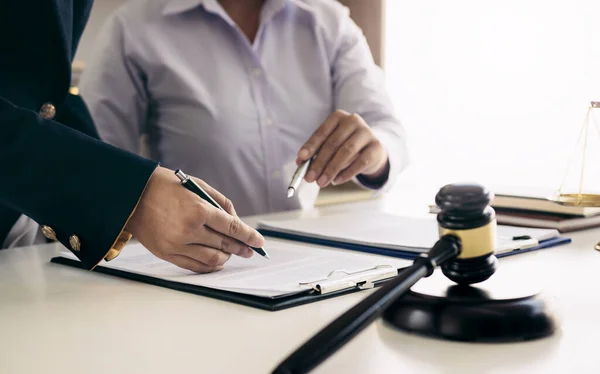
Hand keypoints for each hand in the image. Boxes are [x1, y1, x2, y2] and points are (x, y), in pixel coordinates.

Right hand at [126, 166, 264, 272]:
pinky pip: (194, 266)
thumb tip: (236, 221)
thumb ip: (220, 203)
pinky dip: (209, 266)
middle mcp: (189, 230)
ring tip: (232, 255)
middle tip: (251, 251)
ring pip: (211, 259)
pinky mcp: (167, 254)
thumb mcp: (197, 185)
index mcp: (199, 210)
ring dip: (226, 258)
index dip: (249, 236)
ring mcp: (177, 244)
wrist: (131, 194)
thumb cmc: (166, 186)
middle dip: (241, 248)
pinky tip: (217, 262)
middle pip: (224, 245)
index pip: (232, 228)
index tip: (260, 242)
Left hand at [297, 110, 388, 186]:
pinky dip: (347, 173)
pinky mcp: (377, 147)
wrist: (372, 150)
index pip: (322, 132)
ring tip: (321, 182)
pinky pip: (360, 162)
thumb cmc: (345, 146)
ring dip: (331, 169)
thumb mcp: (331, 145)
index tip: (301, 159)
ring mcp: (367, 133)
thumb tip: (300, 162)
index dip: (311, 146)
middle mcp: (353, 121)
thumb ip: (316, 152)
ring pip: (346, 152)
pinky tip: (337, 180)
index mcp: (338, 117)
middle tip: (310, 178)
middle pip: (333, 143)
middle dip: (319, 163)